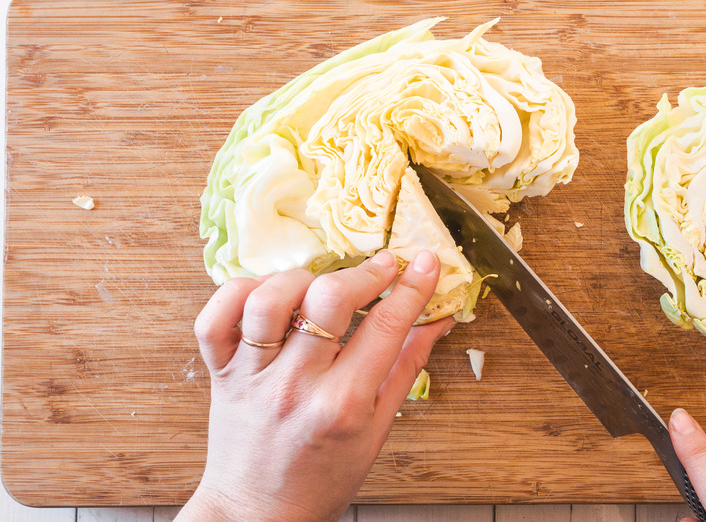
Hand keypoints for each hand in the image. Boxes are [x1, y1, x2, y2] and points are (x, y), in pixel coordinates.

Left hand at [177, 250, 453, 521]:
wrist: (259, 514)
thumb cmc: (322, 479)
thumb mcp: (377, 430)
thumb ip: (406, 369)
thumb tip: (437, 321)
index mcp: (342, 406)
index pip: (386, 328)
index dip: (412, 288)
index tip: (426, 262)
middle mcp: (295, 387)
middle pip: (329, 301)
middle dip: (365, 273)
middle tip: (383, 266)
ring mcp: (253, 378)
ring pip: (269, 300)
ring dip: (301, 279)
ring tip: (320, 286)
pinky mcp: (221, 374)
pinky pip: (215, 317)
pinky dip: (239, 293)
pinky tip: (267, 295)